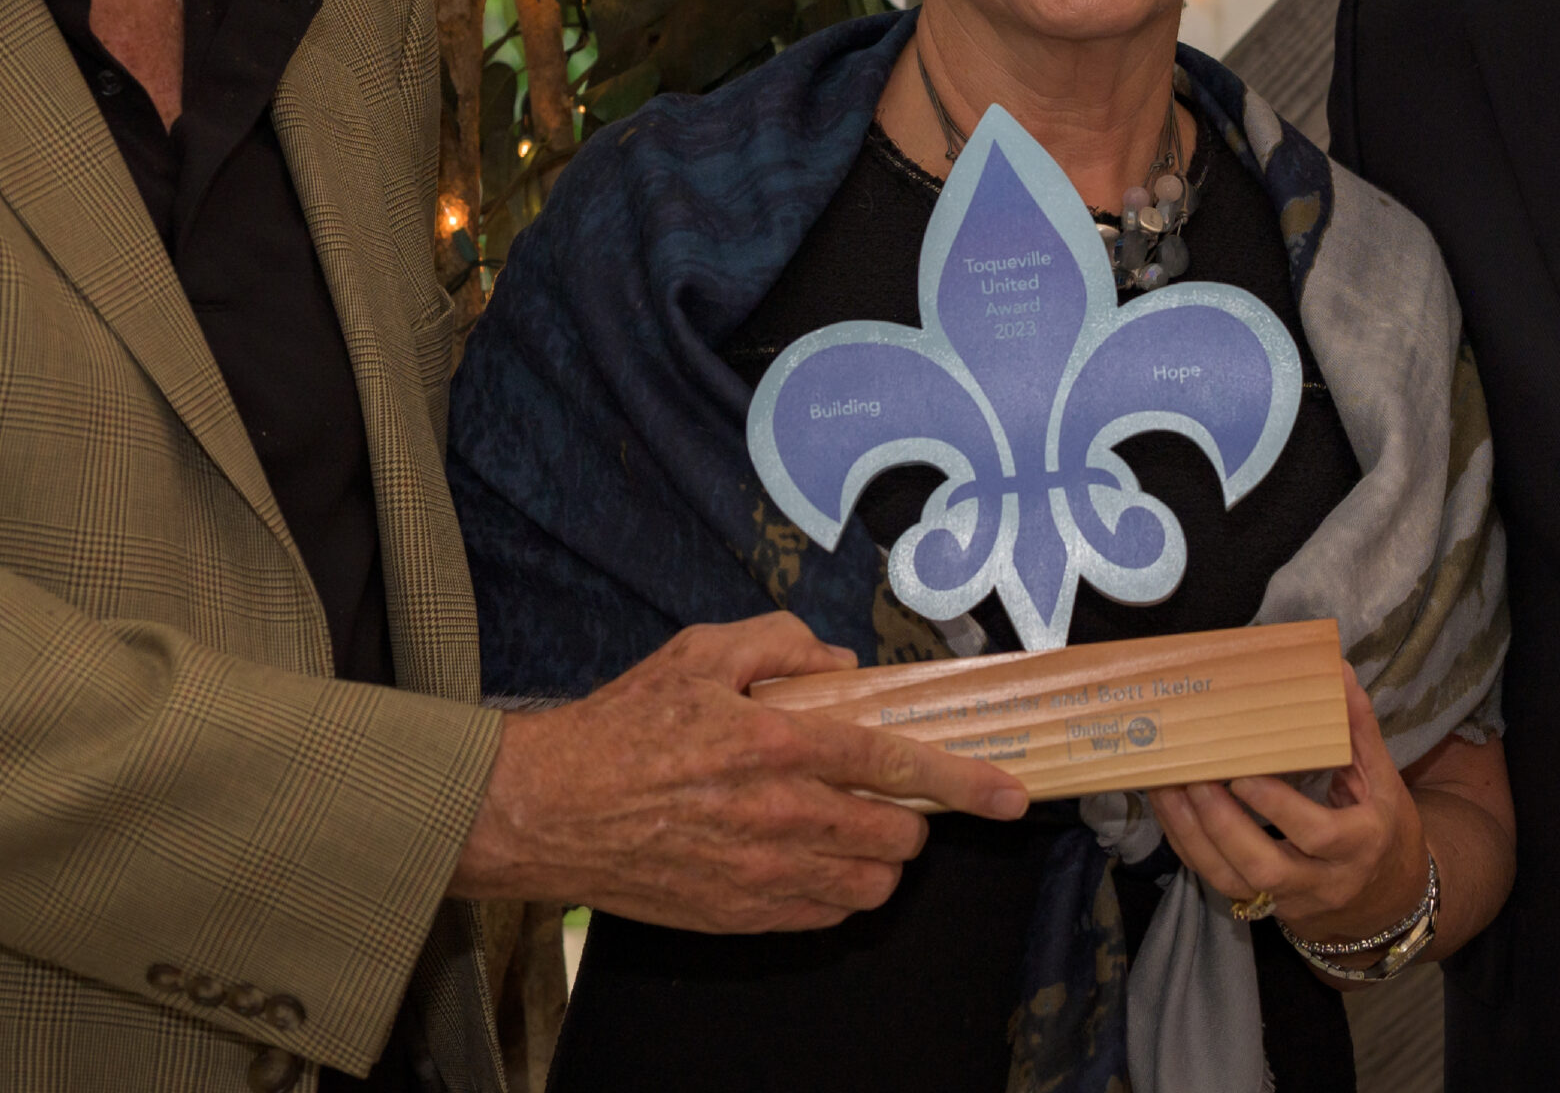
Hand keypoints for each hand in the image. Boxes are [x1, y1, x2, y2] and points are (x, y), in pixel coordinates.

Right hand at [447, 612, 1029, 931]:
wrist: (550, 809)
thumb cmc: (624, 725)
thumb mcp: (701, 651)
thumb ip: (783, 642)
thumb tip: (843, 664)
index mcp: (777, 742)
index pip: (893, 762)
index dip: (961, 780)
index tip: (1009, 795)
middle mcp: (780, 815)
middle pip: (895, 837)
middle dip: (908, 815)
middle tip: (881, 791)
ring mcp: (762, 876)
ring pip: (869, 886)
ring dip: (878, 858)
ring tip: (848, 826)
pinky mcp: (740, 917)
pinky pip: (824, 917)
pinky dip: (837, 890)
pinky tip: (808, 856)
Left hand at [1149, 661, 1425, 943]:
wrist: (1389, 900)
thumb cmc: (1383, 828)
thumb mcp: (1383, 781)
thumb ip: (1358, 728)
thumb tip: (1338, 670)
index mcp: (1360, 844)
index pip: (1316, 834)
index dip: (1276, 806)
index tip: (1241, 772)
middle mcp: (1324, 881)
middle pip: (1267, 868)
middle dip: (1223, 824)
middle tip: (1194, 776)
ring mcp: (1290, 900)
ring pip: (1233, 881)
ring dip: (1193, 835)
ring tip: (1166, 786)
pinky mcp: (1264, 906)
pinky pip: (1218, 881)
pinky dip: (1188, 845)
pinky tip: (1168, 807)